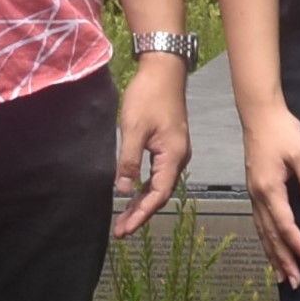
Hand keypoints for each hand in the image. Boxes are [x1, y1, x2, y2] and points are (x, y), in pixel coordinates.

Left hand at [112, 54, 190, 238]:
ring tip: (123, 218)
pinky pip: (158, 174)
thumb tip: (123, 190)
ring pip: (158, 185)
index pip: (157, 195)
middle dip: (140, 213)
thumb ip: (129, 162)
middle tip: (120, 230)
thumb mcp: (134, 129)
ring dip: (141, 202)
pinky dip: (145, 187)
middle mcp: (178, 157)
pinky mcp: (169, 145)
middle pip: (159, 194)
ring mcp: (175, 151)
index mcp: (173, 156)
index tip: (124, 229)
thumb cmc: (149, 96)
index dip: (141, 214)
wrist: (163, 70)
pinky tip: (133, 193)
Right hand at [238, 92, 299, 287]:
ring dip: (273, 255)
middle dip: (284, 261)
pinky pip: (260, 223)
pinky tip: (272, 248)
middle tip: (295, 283)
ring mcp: (254, 195)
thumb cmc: (282, 131)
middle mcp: (258, 197)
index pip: (286, 226)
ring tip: (282, 276)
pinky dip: (267, 240)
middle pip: (271, 236)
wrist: (259, 114)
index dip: (299, 246)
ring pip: (263, 233)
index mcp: (269, 190)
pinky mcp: (255, 190)